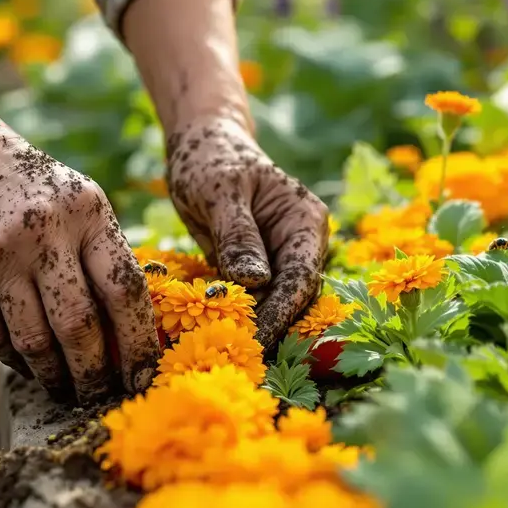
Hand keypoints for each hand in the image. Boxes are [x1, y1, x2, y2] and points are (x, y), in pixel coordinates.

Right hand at [0, 112, 159, 402]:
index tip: (145, 376)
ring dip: (55, 377)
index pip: (124, 290)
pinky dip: (15, 360)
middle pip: (80, 327)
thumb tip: (131, 337)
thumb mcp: (77, 201)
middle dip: (95, 374)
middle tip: (101, 396)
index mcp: (86, 212)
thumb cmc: (27, 186)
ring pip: (35, 342)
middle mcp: (42, 232)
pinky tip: (28, 366)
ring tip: (66, 391)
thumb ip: (102, 256)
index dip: (139, 343)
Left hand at [165, 117, 329, 350]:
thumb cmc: (212, 160)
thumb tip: (255, 283)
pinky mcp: (255, 273)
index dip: (280, 314)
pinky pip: (251, 303)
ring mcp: (279, 261)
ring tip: (223, 354)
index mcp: (305, 222)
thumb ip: (238, 236)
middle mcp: (301, 246)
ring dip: (251, 329)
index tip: (255, 342)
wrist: (201, 148)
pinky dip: (236, 319)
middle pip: (293, 299)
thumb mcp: (219, 192)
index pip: (299, 279)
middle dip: (268, 329)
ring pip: (273, 306)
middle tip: (237, 359)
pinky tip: (214, 338)